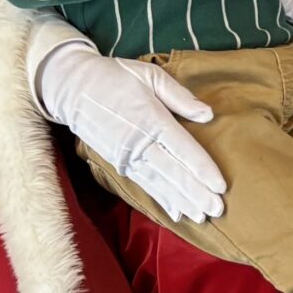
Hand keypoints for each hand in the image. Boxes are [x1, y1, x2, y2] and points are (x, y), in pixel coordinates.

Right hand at [37, 43, 225, 224]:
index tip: (221, 187)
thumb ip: (180, 96)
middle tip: (218, 210)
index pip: (184, 150)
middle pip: (174, 173)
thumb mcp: (150, 74)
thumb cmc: (115, 76)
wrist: (71, 87)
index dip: (203, 170)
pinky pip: (144, 185)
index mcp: (152, 119)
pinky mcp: (117, 162)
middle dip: (197, 194)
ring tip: (201, 217)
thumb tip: (209, 114)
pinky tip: (175, 213)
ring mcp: (127, 156)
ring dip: (182, 202)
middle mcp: (139, 142)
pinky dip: (161, 200)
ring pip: (160, 184)